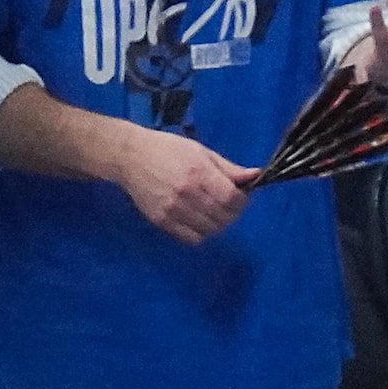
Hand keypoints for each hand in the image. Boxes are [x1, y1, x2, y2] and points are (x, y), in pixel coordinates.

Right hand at [108, 125, 251, 243]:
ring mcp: (172, 210)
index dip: (243, 201)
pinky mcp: (160, 222)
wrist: (131, 157)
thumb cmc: (170, 149)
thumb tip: (256, 176)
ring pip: (209, 231)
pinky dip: (200, 233)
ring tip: (215, 212)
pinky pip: (190, 239)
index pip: (231, 199)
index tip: (242, 196)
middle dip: (233, 213)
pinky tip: (199, 220)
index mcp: (199, 173)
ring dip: (218, 224)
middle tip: (230, 205)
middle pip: (222, 217)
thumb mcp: (202, 152)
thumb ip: (229, 169)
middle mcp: (187, 194)